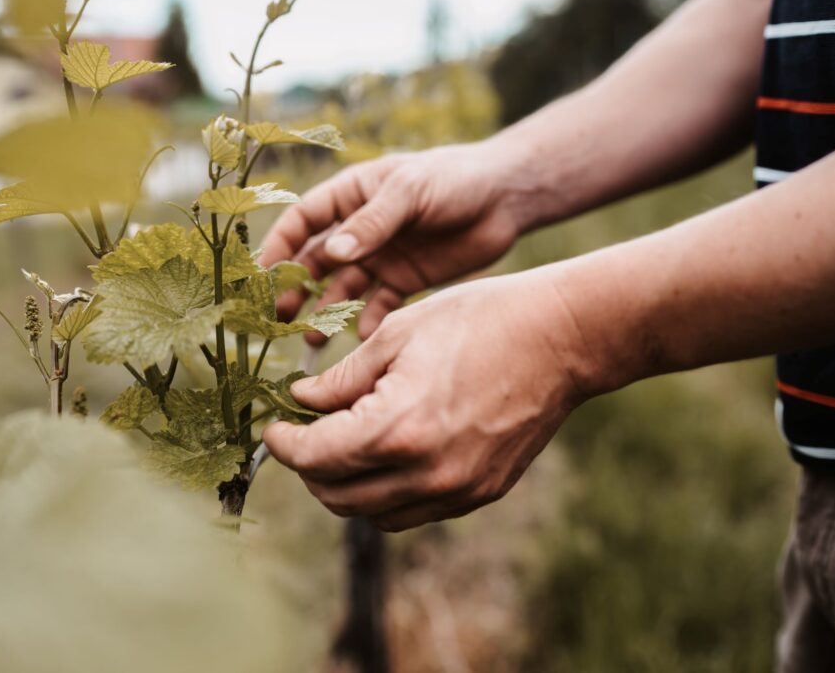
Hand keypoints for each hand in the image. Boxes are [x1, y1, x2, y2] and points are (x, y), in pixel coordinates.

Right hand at [259, 141, 532, 342]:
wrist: (506, 197)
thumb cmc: (454, 178)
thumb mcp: (410, 192)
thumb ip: (373, 223)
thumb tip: (332, 254)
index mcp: (351, 196)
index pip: (302, 222)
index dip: (279, 247)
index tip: (260, 277)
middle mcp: (359, 230)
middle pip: (315, 262)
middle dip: (294, 289)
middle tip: (278, 319)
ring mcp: (381, 257)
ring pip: (342, 289)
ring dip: (325, 313)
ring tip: (312, 340)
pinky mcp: (405, 280)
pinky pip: (378, 306)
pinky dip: (368, 322)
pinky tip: (363, 339)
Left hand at [263, 269, 590, 530]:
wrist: (561, 338)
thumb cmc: (480, 321)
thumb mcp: (397, 334)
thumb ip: (342, 379)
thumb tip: (301, 401)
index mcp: (397, 429)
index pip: (314, 458)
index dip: (283, 444)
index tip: (273, 426)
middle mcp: (426, 475)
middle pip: (337, 497)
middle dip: (308, 467)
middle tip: (302, 433)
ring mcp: (456, 491)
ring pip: (373, 515)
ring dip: (345, 486)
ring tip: (342, 443)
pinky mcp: (479, 494)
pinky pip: (412, 510)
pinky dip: (385, 492)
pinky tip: (386, 454)